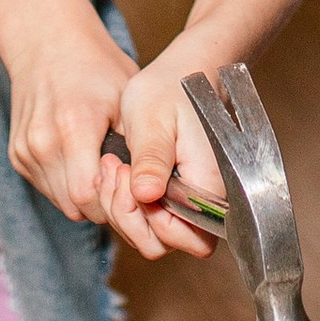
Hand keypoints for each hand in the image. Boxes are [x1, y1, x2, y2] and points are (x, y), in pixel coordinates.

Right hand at [4, 0, 139, 238]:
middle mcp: (42, 141)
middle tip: (126, 188)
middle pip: (75, 206)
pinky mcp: (17, 154)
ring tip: (107, 174)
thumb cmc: (96, 67)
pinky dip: (67, 186)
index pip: (89, 196)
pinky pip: (47, 187)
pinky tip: (84, 164)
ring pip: (61, 202)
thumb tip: (153, 187)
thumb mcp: (129, 98)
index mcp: (73, 126)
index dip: (115, 201)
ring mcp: (25, 149)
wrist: (48, 43)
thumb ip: (137, 146)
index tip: (134, 188)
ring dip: (86, 199)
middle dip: (104, 206)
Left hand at [99, 43, 226, 260]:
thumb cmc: (172, 92)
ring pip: (148, 235)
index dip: (153, 222)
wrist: (180, 77)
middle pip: (163, 243)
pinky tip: (114, 169)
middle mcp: (201, 202)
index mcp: (207, 185)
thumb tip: (146, 195)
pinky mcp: (168, 198)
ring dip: (120, 207)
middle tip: (115, 171)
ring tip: (112, 165)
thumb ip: (152, 159)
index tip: (130, 179)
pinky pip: (143, 218)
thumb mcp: (154, 121)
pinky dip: (121, 201)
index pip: (190, 239)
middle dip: (128, 216)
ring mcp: (184, 202)